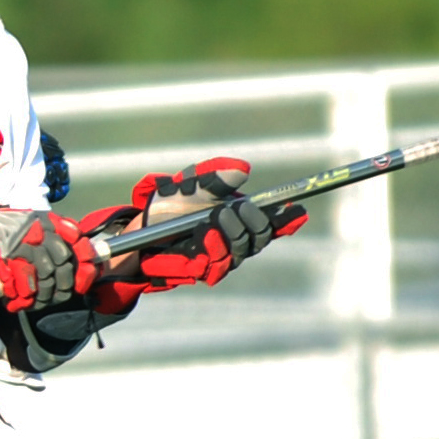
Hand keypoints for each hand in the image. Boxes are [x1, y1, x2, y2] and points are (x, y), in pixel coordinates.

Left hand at [121, 157, 305, 289]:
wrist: (142, 227)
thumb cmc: (171, 203)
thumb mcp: (191, 184)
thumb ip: (216, 176)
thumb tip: (243, 169)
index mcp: (241, 216)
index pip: (272, 220)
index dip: (288, 218)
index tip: (296, 209)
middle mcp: (238, 237)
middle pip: (262, 236)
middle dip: (254, 222)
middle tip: (238, 208)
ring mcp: (224, 255)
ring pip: (243, 249)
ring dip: (232, 233)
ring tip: (216, 217)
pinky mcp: (207, 269)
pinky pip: (220, 263)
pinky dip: (214, 247)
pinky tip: (206, 235)